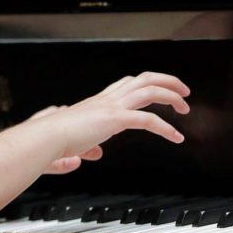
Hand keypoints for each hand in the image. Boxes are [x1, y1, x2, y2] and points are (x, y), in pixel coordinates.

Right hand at [26, 72, 189, 174]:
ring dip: (171, 95)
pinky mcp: (114, 119)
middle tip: (183, 91)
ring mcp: (111, 107)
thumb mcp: (74, 143)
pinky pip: (148, 119)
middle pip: (143, 78)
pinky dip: (165, 127)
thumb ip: (86, 147)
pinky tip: (176, 136)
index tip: (158, 92)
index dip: (145, 84)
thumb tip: (94, 154)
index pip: (126, 84)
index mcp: (98, 103)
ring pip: (149, 90)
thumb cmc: (54, 141)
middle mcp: (106, 100)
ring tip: (185, 106)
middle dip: (166, 81)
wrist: (46, 138)